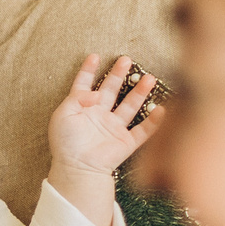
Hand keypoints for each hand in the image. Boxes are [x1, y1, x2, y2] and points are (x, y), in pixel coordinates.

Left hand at [48, 55, 163, 180]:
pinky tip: (162, 109)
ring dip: (140, 92)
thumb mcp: (63, 114)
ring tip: (149, 77)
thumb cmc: (66, 143)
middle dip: (118, 74)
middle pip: (110, 90)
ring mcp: (113, 129)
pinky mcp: (125, 142)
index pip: (84, 84)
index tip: (94, 57)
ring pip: (129, 106)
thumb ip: (77, 98)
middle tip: (126, 59)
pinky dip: (153, 122)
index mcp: (81, 108)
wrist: (77, 168)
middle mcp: (99, 115)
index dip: (89, 71)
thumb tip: (95, 92)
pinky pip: (143, 131)